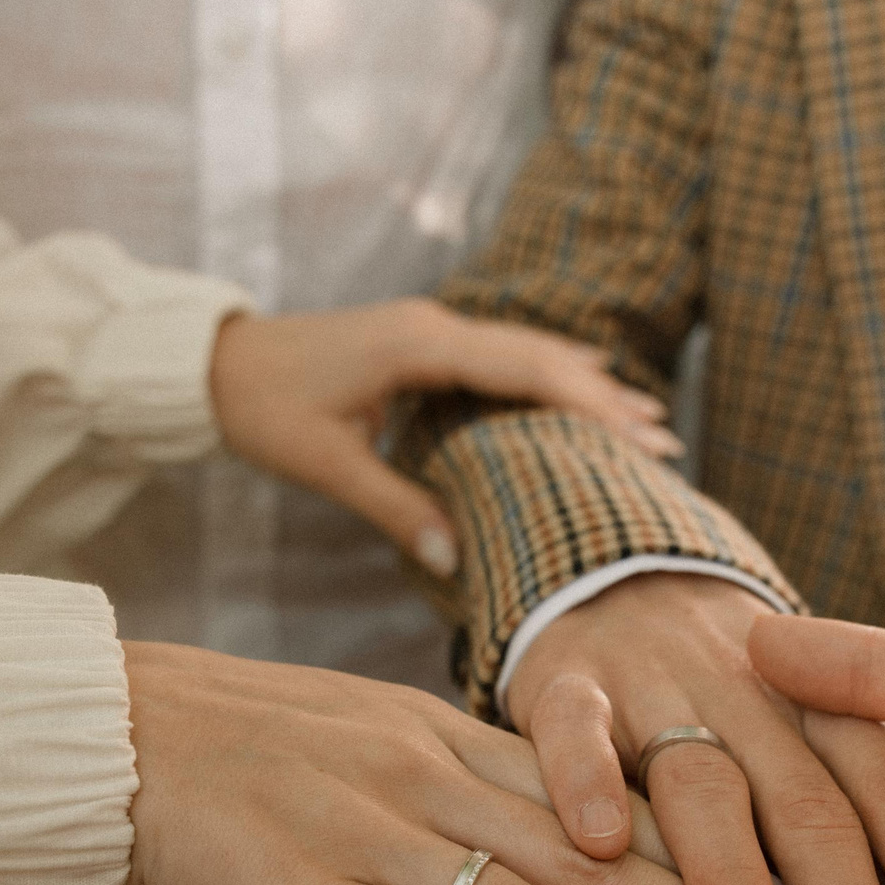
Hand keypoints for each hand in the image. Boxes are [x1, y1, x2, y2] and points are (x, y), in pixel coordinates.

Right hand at [122, 642, 817, 884]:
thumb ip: (456, 788)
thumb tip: (541, 846)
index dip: (718, 859)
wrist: (110, 736)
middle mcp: (441, 783)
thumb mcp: (365, 740)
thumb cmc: (229, 744)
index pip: (613, 809)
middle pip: (611, 865)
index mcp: (455, 741)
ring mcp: (384, 839)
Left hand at [208, 300, 679, 579]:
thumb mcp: (326, 466)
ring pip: (526, 351)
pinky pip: (501, 353)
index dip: (588, 403)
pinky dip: (546, 374)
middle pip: (540, 356)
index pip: (525, 369)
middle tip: (665, 441)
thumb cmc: (266, 410)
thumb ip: (394, 507)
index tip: (640, 436)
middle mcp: (436, 326)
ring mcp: (432, 328)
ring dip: (584, 384)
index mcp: (420, 347)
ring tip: (645, 421)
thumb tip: (454, 559)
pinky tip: (583, 383)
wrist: (219, 362)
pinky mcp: (423, 339)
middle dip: (605, 397)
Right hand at [508, 578, 884, 884]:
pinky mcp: (561, 683)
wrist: (608, 560)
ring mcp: (653, 692)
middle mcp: (749, 708)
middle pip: (806, 809)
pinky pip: (571, 731)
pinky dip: (582, 777)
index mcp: (827, 716)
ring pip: (701, 791)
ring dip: (730, 883)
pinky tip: (597, 844)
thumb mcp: (852, 670)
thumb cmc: (742, 656)